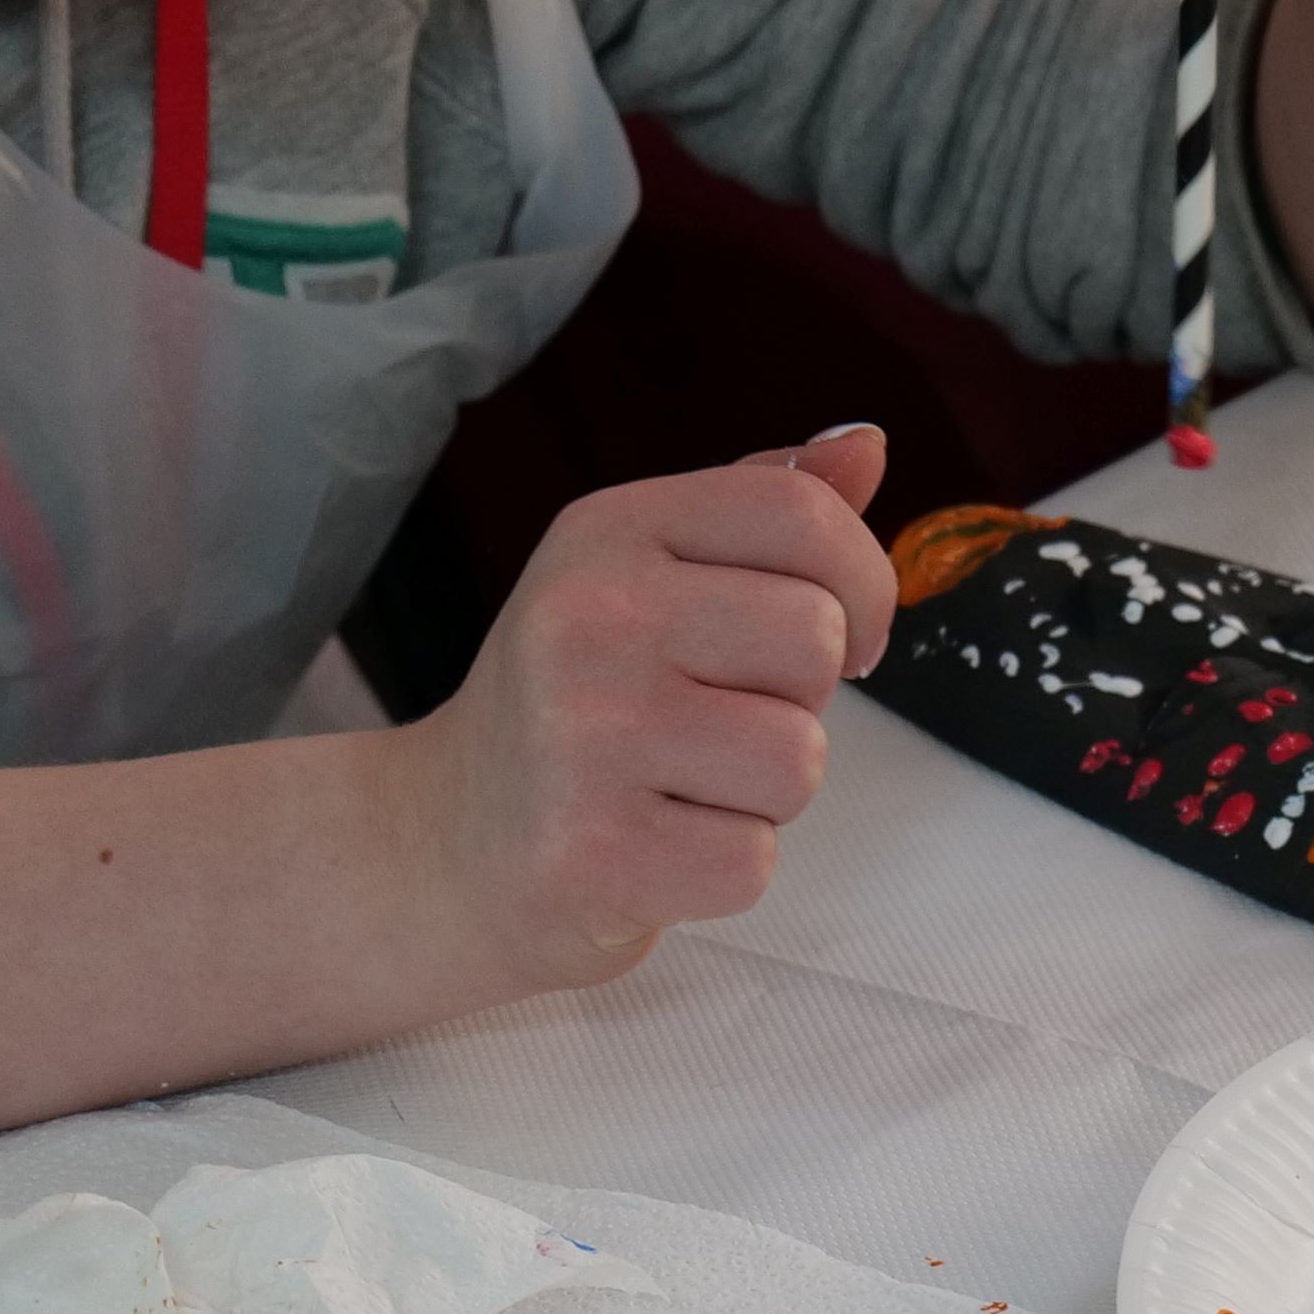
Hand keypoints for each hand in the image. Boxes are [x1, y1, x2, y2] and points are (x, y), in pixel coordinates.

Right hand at [388, 426, 897, 983]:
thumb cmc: (583, 704)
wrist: (446, 842)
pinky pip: (752, 859)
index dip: (865, 584)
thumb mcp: (648, 577)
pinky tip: (655, 843)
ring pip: (799, 757)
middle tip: (717, 719)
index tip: (848, 637)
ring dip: (766, 792)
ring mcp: (584, 734)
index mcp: (609, 531)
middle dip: (799, 698)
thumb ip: (761, 511)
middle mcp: (588, 615)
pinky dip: (723, 868)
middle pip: (816, 638)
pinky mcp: (595, 851)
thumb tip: (867, 444)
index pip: (802, 515)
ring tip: (683, 782)